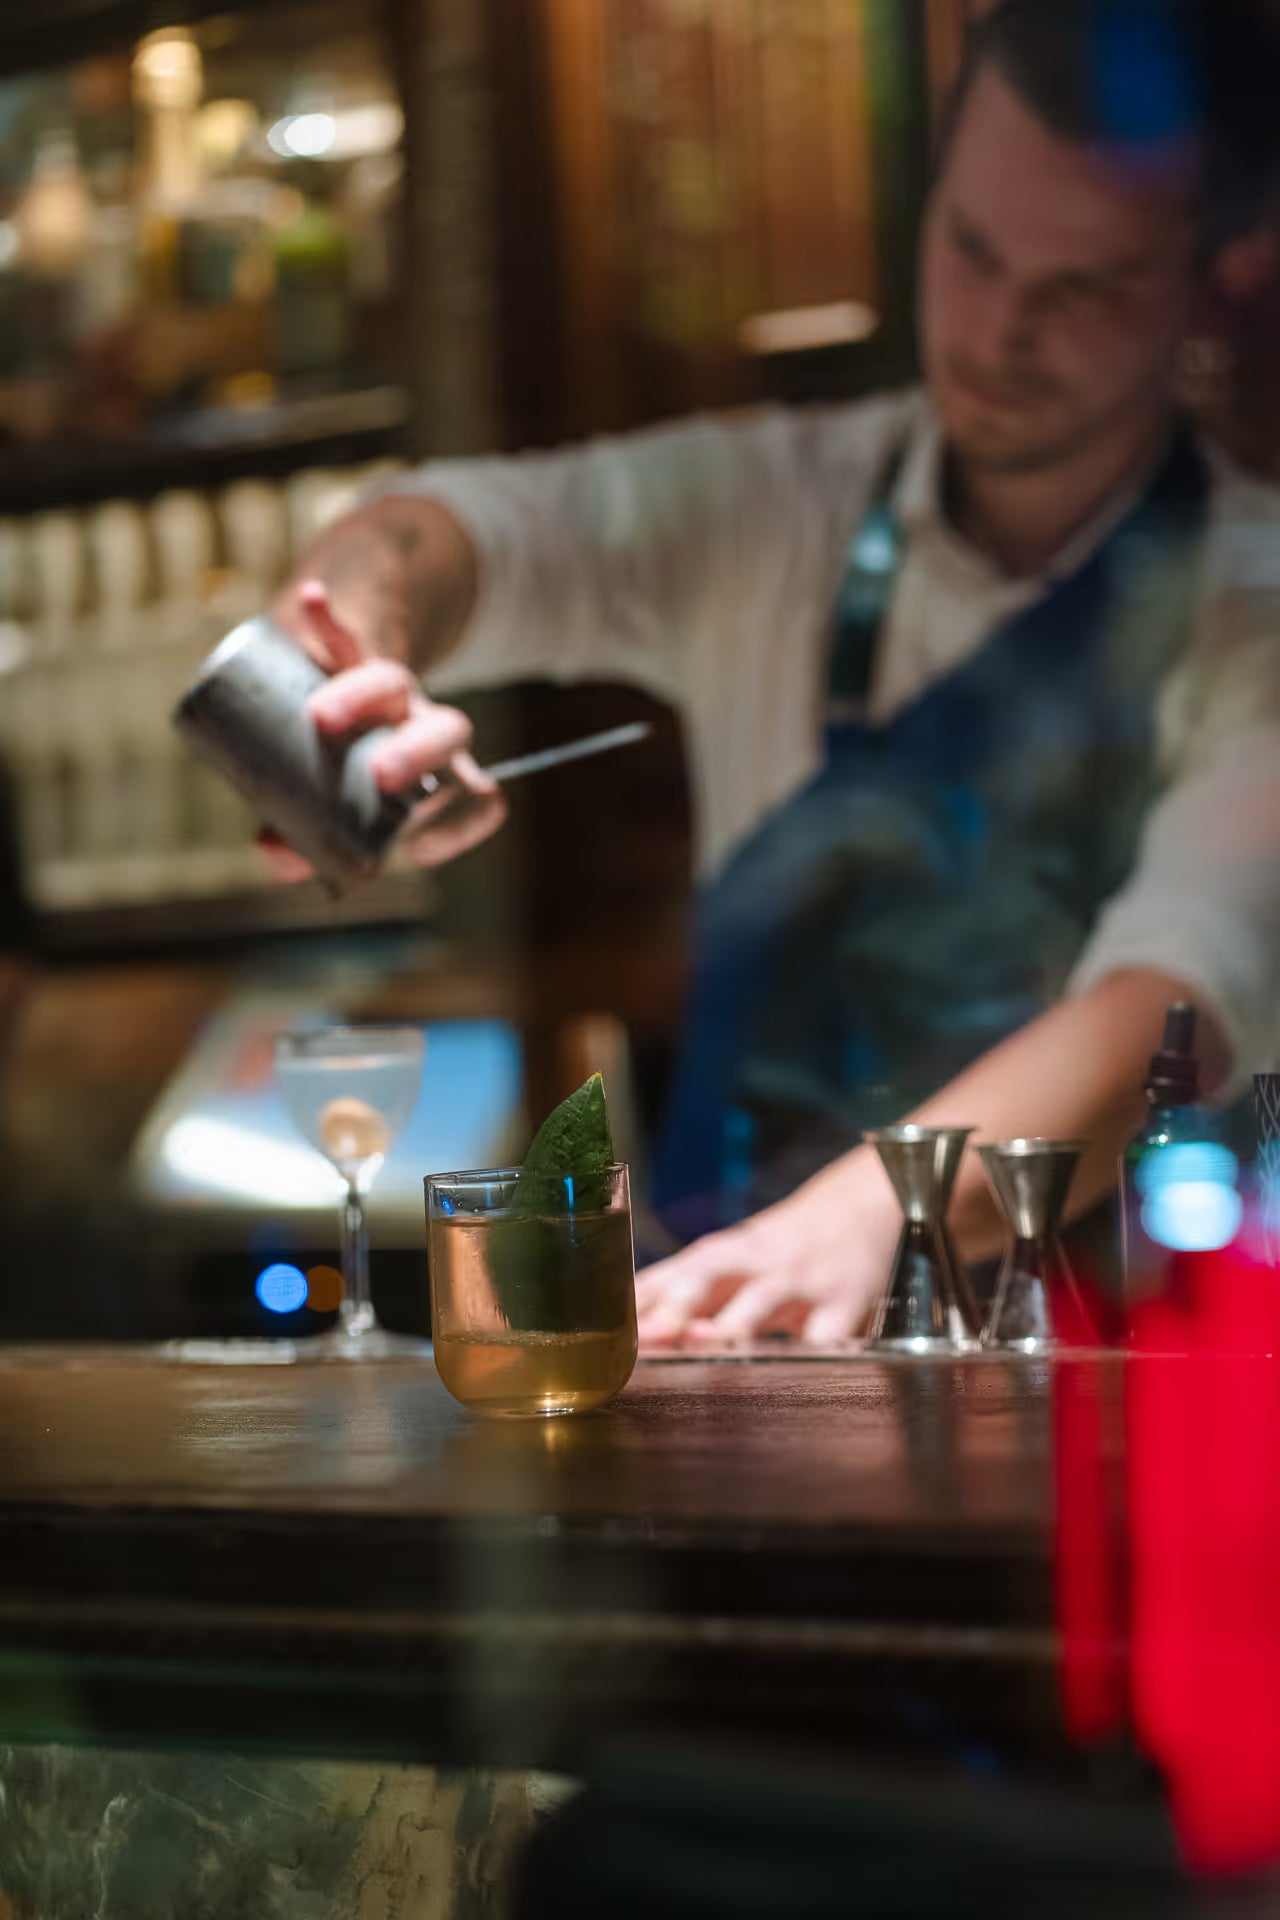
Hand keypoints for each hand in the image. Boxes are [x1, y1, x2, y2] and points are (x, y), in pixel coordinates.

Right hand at [260, 581, 506, 880]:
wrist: (349, 712)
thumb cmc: (349, 783)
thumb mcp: (336, 812)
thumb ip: (307, 835)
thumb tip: (274, 858)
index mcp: (439, 777)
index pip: (477, 797)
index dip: (460, 824)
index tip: (418, 849)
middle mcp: (426, 730)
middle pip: (442, 732)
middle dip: (416, 755)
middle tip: (379, 776)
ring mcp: (395, 693)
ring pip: (393, 681)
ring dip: (362, 696)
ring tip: (319, 716)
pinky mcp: (355, 658)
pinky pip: (346, 635)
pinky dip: (329, 620)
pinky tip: (314, 600)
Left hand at [635, 1150, 899, 1348]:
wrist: (861, 1207)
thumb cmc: (783, 1246)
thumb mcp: (736, 1259)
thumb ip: (689, 1292)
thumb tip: (632, 1326)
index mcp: (725, 1252)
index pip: (673, 1270)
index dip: (643, 1297)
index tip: (615, 1324)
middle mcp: (756, 1260)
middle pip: (710, 1272)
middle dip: (680, 1303)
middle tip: (652, 1333)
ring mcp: (799, 1278)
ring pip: (762, 1300)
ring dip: (734, 1326)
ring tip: (709, 1349)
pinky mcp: (845, 1300)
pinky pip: (826, 1332)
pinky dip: (810, 1352)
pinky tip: (794, 1375)